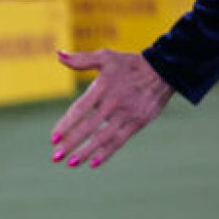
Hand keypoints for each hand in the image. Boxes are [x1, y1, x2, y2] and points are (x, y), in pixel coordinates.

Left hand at [51, 49, 174, 168]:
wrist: (165, 68)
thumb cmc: (129, 64)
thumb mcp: (106, 57)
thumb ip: (81, 60)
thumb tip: (58, 55)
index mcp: (103, 87)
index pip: (80, 109)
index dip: (66, 124)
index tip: (53, 139)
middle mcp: (114, 102)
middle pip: (89, 127)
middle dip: (71, 143)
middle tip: (55, 157)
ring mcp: (127, 114)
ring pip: (103, 137)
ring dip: (86, 152)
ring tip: (70, 164)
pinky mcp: (139, 122)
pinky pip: (120, 140)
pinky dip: (106, 153)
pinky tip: (93, 164)